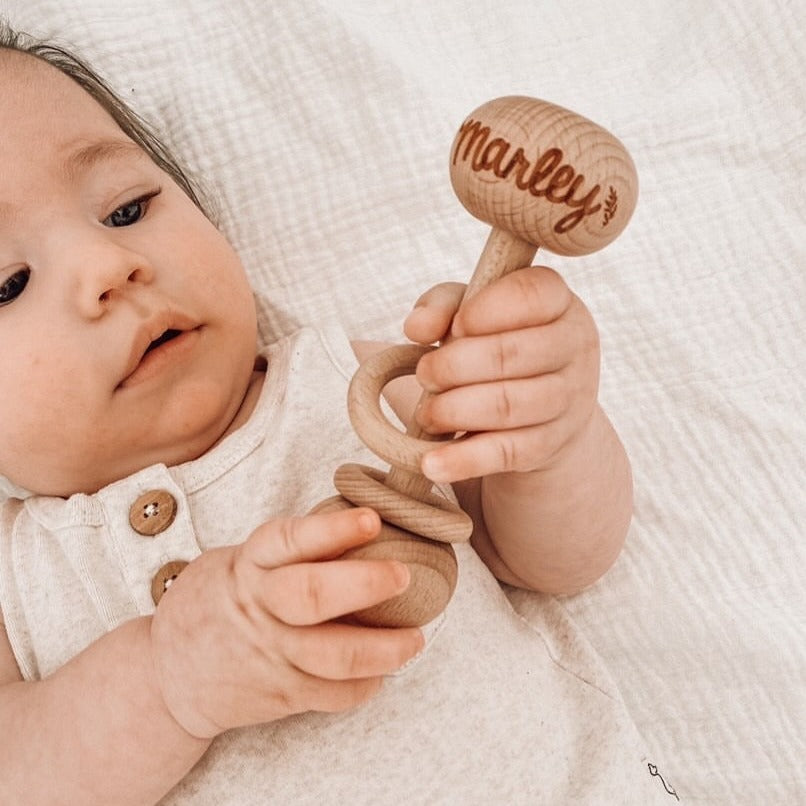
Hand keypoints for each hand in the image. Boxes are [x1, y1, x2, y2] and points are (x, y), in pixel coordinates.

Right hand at [149, 507, 422, 738]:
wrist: (168, 678)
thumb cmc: (216, 605)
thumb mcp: (236, 562)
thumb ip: (285, 550)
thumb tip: (357, 525)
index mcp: (248, 566)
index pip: (290, 540)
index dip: (333, 530)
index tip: (371, 519)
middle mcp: (259, 609)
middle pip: (312, 595)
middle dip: (365, 584)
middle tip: (403, 575)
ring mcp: (270, 656)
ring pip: (332, 654)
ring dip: (382, 649)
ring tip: (415, 639)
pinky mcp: (281, 695)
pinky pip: (331, 695)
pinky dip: (364, 686)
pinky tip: (383, 671)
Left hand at [403, 266, 599, 481]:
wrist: (542, 411)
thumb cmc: (498, 345)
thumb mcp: (471, 314)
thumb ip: (442, 306)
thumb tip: (416, 327)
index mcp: (558, 302)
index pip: (530, 294)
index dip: (485, 309)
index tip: (454, 326)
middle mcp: (574, 347)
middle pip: (511, 354)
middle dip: (453, 366)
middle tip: (423, 376)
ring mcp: (569, 399)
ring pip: (508, 405)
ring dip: (454, 410)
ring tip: (426, 414)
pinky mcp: (551, 444)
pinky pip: (506, 452)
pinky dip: (463, 460)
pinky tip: (431, 463)